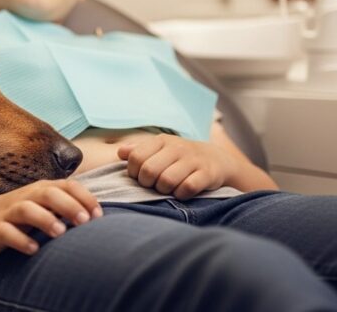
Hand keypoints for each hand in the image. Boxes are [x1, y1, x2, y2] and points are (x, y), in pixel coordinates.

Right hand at [0, 179, 101, 255]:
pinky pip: (7, 232)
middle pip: (48, 193)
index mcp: (42, 189)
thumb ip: (68, 207)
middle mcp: (27, 196)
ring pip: (27, 210)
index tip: (99, 216)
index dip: (85, 197)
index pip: (67, 186)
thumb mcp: (44, 206)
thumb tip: (101, 219)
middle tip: (85, 222)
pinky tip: (34, 249)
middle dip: (68, 206)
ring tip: (60, 233)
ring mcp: (10, 212)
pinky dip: (20, 240)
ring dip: (45, 219)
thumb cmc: (21, 214)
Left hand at [117, 133, 239, 199]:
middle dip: (148, 184)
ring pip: (167, 181)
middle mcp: (177, 148)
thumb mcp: (160, 149)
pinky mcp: (207, 173)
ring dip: (164, 191)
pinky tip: (181, 192)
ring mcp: (193, 160)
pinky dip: (181, 194)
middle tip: (154, 185)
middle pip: (149, 171)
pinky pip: (187, 188)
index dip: (134, 172)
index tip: (140, 177)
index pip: (136, 157)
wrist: (216, 160)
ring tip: (167, 189)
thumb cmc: (180, 157)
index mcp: (162, 141)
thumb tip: (120, 152)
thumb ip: (139, 150)